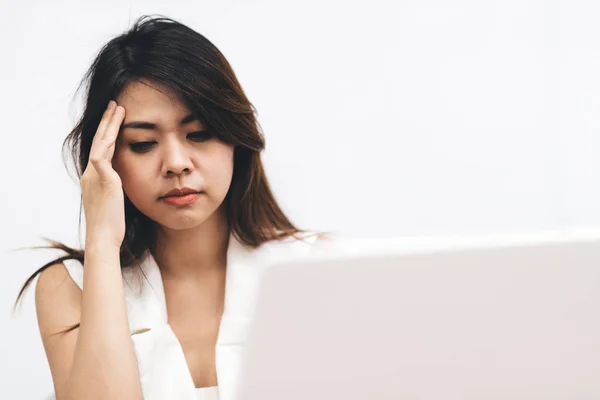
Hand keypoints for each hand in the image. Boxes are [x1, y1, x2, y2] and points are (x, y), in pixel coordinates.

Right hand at [80, 100, 125, 248]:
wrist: (103, 238)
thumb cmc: (111, 224)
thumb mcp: (114, 199)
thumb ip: (116, 186)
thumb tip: (124, 179)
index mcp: (93, 177)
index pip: (101, 148)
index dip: (108, 132)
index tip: (115, 118)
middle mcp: (91, 174)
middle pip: (99, 141)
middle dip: (107, 122)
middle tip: (115, 105)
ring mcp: (96, 178)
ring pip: (101, 145)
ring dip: (110, 126)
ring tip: (118, 110)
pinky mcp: (104, 183)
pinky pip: (102, 161)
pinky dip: (106, 147)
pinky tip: (113, 134)